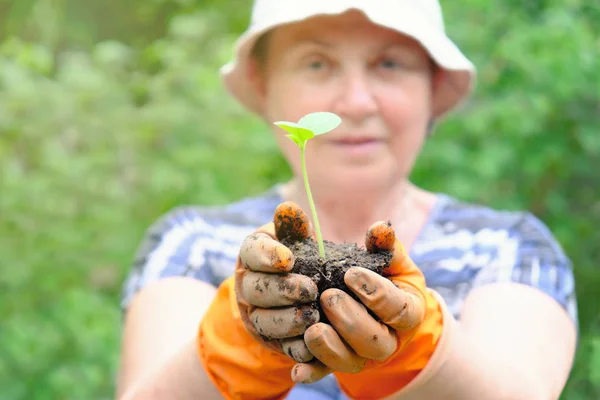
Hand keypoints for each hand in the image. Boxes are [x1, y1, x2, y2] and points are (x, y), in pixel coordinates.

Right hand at [234, 201, 320, 362]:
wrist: (303, 292)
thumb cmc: (302, 256)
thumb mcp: (299, 238)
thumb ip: (295, 225)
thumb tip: (287, 207)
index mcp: (254, 254)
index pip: (251, 251)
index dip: (267, 256)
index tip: (289, 258)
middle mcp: (250, 285)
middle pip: (256, 290)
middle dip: (282, 290)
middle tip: (309, 289)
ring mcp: (258, 315)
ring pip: (264, 321)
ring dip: (288, 319)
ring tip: (312, 315)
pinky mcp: (273, 340)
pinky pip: (280, 346)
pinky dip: (295, 345)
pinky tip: (312, 341)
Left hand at [288, 219, 428, 383]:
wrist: (365, 297)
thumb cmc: (378, 272)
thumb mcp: (383, 256)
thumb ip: (382, 243)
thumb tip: (381, 227)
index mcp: (406, 311)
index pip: (398, 309)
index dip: (377, 293)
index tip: (351, 273)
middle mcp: (387, 339)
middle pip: (375, 341)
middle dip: (351, 321)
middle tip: (328, 296)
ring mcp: (362, 355)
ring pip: (351, 362)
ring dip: (331, 348)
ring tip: (311, 329)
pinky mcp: (338, 362)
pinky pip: (325, 372)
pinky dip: (311, 372)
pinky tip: (296, 370)